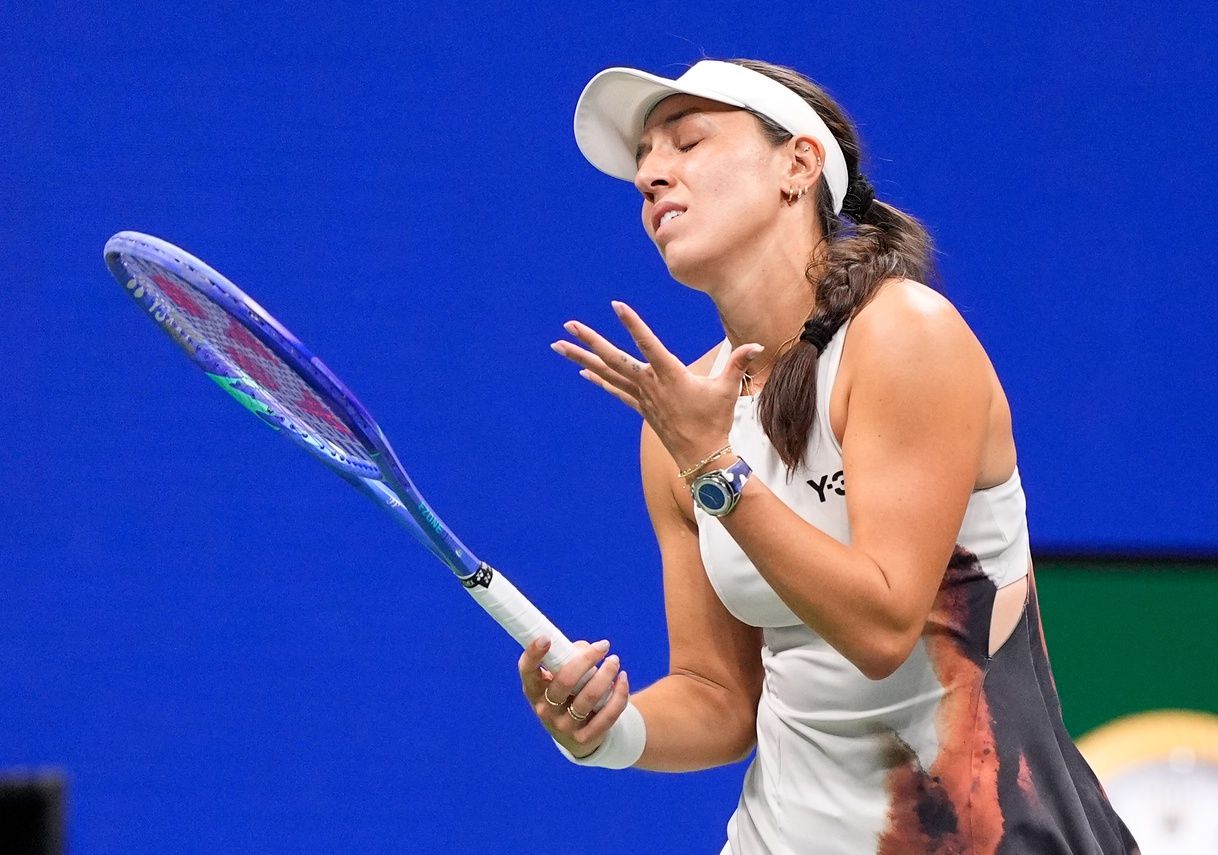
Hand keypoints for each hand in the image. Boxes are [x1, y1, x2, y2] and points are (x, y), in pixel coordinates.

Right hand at [518, 636, 629, 758]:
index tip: (546, 638)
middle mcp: (545, 710)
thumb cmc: (568, 695)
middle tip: (603, 646)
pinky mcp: (585, 738)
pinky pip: (607, 714)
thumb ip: (570, 658)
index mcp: (534, 691)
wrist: (578, 738)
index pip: (528, 671)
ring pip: (589, 696)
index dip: (533, 654)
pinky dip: (619, 694)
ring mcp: (564, 726)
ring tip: (614, 661)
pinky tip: (622, 679)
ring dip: (606, 674)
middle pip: (565, 681)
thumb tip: (588, 649)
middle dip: (587, 659)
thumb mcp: (560, 679)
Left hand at [550, 301, 762, 468]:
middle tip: (568, 325)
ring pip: (607, 373)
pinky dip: (598, 380)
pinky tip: (582, 371)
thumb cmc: (716, 420)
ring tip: (559, 345)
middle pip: (613, 358)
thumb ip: (738, 363)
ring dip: (582, 357)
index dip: (632, 323)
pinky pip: (615, 391)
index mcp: (670, 374)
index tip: (615, 306)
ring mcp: (641, 397)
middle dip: (590, 340)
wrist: (702, 455)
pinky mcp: (640, 408)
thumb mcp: (728, 389)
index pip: (647, 342)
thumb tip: (757, 345)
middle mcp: (649, 384)